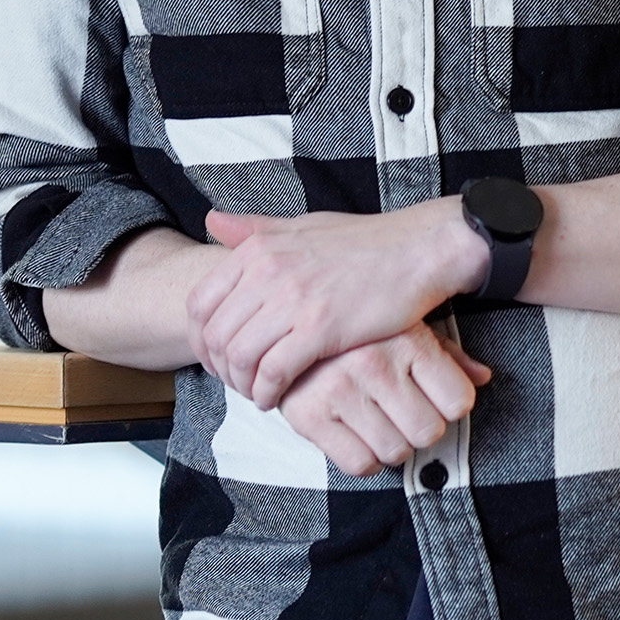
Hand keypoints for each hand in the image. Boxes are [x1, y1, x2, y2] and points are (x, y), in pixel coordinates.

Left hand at [187, 205, 485, 405]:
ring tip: (257, 393)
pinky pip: (275, 371)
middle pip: (215, 335)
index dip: (200, 339)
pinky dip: (267, 392)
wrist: (418, 250)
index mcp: (259, 248)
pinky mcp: (320, 328)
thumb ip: (256, 229)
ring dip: (242, 384)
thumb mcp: (303, 225)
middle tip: (237, 382)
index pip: (200, 303)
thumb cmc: (365, 242)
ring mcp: (293, 299)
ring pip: (240, 357)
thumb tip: (211, 221)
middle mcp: (268, 271)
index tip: (218, 357)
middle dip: (220, 368)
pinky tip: (276, 398)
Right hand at [269, 324, 492, 478]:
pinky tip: (357, 436)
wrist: (284, 328)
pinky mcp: (310, 415)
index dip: (449, 407)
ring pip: (396, 452)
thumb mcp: (406, 330)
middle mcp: (375, 363)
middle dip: (419, 430)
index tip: (433, 400)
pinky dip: (364, 460)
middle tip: (402, 415)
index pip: (459, 402)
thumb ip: (447, 355)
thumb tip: (483, 377)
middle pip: (429, 432)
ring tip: (377, 422)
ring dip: (391, 446)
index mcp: (407, 339)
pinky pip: (359, 464)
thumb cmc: (357, 333)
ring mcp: (340, 390)